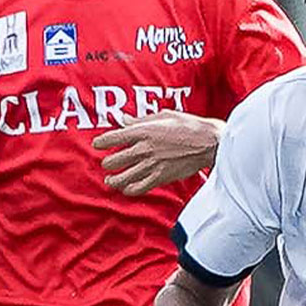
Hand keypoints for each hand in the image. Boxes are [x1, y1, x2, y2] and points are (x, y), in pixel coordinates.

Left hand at [92, 111, 221, 193]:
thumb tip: (123, 119)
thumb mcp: (163, 116)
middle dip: (107, 163)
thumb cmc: (188, 125)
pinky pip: (138, 188)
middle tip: (107, 163)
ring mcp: (151, 165)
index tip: (97, 144)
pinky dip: (129, 190)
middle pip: (113, 161)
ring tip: (110, 180)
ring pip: (122, 178)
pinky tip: (127, 188)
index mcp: (143, 131)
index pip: (112, 138)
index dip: (100, 142)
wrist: (208, 142)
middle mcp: (143, 149)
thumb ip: (140, 120)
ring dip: (113, 180)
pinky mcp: (160, 178)